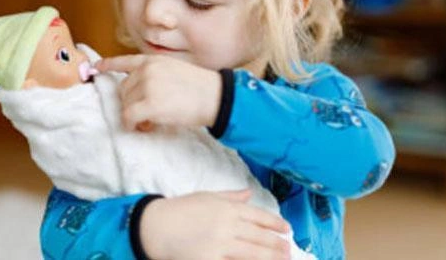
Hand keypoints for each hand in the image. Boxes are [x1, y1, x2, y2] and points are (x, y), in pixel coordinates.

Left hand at [96, 55, 221, 130]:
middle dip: (132, 102)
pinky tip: (143, 127)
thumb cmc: (201, 87)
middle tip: (147, 113)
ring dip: (134, 115)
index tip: (96, 68)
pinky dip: (132, 124)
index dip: (108, 65)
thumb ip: (157, 75)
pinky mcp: (149, 104)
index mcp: (153, 61)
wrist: (215, 97)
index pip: (125, 61)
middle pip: (124, 89)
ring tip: (152, 120)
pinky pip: (129, 117)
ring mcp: (147, 86)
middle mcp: (147, 70)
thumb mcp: (176, 70)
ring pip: (126, 104)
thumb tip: (141, 94)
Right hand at [140, 190, 290, 259]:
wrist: (156, 227)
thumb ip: (230, 197)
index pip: (259, 216)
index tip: (287, 230)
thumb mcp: (206, 197)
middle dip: (278, 245)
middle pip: (260, 237)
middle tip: (289, 251)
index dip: (275, 224)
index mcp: (227, 208)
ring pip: (253, 254)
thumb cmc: (180, 210)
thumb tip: (249, 193)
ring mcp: (219, 245)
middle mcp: (227, 225)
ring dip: (271, 258)